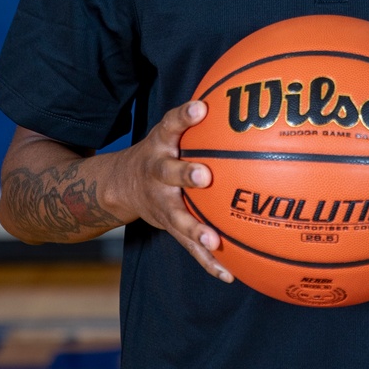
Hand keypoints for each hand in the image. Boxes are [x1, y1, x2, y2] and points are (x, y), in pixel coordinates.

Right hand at [105, 99, 232, 282]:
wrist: (120, 185)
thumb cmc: (163, 153)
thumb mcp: (171, 131)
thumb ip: (197, 118)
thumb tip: (248, 93)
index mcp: (161, 145)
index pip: (171, 125)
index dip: (184, 116)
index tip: (200, 109)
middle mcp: (157, 173)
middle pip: (169, 172)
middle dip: (186, 174)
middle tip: (204, 176)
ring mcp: (161, 202)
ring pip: (177, 216)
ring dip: (195, 228)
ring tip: (213, 240)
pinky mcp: (168, 226)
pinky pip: (189, 246)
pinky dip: (208, 260)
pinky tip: (229, 274)